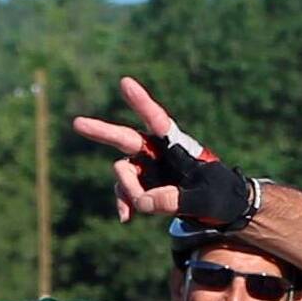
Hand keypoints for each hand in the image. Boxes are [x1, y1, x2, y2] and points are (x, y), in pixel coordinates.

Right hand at [66, 75, 259, 228]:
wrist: (223, 209)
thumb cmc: (220, 195)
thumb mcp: (204, 199)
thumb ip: (175, 199)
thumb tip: (143, 202)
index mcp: (176, 144)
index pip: (156, 120)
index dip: (141, 102)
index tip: (125, 83)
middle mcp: (158, 152)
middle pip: (125, 139)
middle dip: (102, 132)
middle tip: (77, 123)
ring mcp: (148, 168)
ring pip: (124, 173)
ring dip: (128, 190)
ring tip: (140, 208)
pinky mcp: (144, 185)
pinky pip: (125, 192)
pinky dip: (125, 203)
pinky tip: (126, 218)